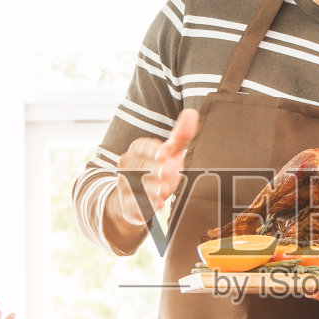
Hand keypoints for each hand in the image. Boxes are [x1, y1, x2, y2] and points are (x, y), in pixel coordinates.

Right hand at [114, 109, 198, 227]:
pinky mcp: (127, 204)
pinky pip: (133, 204)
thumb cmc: (159, 169)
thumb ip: (181, 135)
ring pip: (136, 185)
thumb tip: (192, 113)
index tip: (165, 153)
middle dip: (155, 170)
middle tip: (169, 173)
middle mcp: (128, 165)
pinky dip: (145, 205)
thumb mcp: (171, 152)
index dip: (153, 150)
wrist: (138, 197)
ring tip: (165, 190)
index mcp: (138, 149)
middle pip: (140, 166)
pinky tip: (158, 205)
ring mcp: (125, 185)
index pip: (142, 146)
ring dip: (151, 188)